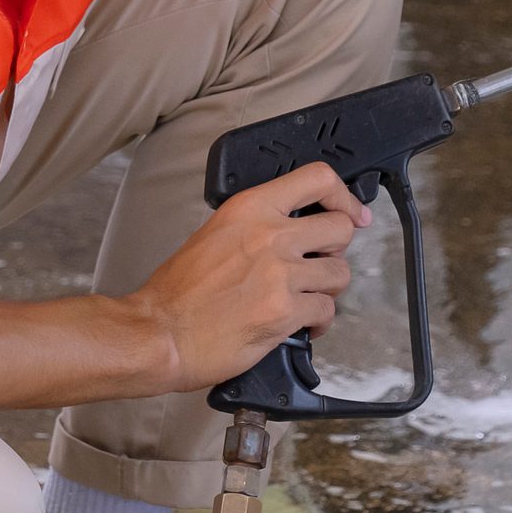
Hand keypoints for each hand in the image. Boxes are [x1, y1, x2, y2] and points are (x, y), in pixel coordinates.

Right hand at [126, 162, 372, 392]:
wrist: (159, 333)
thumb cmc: (177, 292)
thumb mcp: (214, 234)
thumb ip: (256, 226)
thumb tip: (294, 230)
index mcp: (250, 209)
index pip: (317, 179)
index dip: (344, 197)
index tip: (352, 213)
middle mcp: (270, 235)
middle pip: (340, 229)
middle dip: (337, 249)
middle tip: (322, 262)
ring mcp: (280, 274)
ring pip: (340, 273)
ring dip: (328, 289)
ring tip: (308, 298)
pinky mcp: (284, 312)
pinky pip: (326, 311)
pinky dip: (319, 322)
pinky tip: (303, 325)